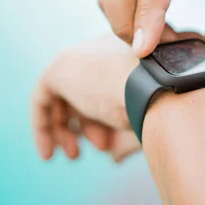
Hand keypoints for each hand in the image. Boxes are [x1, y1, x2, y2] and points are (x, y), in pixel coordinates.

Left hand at [32, 28, 179, 161]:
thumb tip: (114, 156)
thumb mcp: (147, 120)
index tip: (107, 146)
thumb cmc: (163, 106)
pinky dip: (43, 127)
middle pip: (84, 90)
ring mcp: (80, 56)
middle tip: (98, 147)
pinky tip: (48, 153)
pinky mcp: (59, 69)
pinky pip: (42, 99)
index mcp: (128, 53)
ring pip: (63, 95)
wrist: (159, 90)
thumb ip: (128, 133)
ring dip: (66, 129)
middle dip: (88, 124)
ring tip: (74, 154)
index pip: (105, 86)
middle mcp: (102, 49)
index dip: (103, 120)